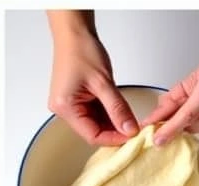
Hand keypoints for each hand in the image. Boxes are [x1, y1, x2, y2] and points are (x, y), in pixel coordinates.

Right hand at [47, 10, 137, 146]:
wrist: (74, 34)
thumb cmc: (82, 51)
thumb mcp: (104, 82)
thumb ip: (117, 108)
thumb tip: (129, 128)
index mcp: (65, 107)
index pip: (92, 135)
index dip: (114, 138)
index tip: (132, 136)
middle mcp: (63, 109)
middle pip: (92, 130)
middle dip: (114, 130)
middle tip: (134, 128)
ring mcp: (69, 104)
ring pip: (95, 122)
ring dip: (112, 121)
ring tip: (129, 117)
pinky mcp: (75, 99)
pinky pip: (93, 112)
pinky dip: (108, 112)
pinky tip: (119, 110)